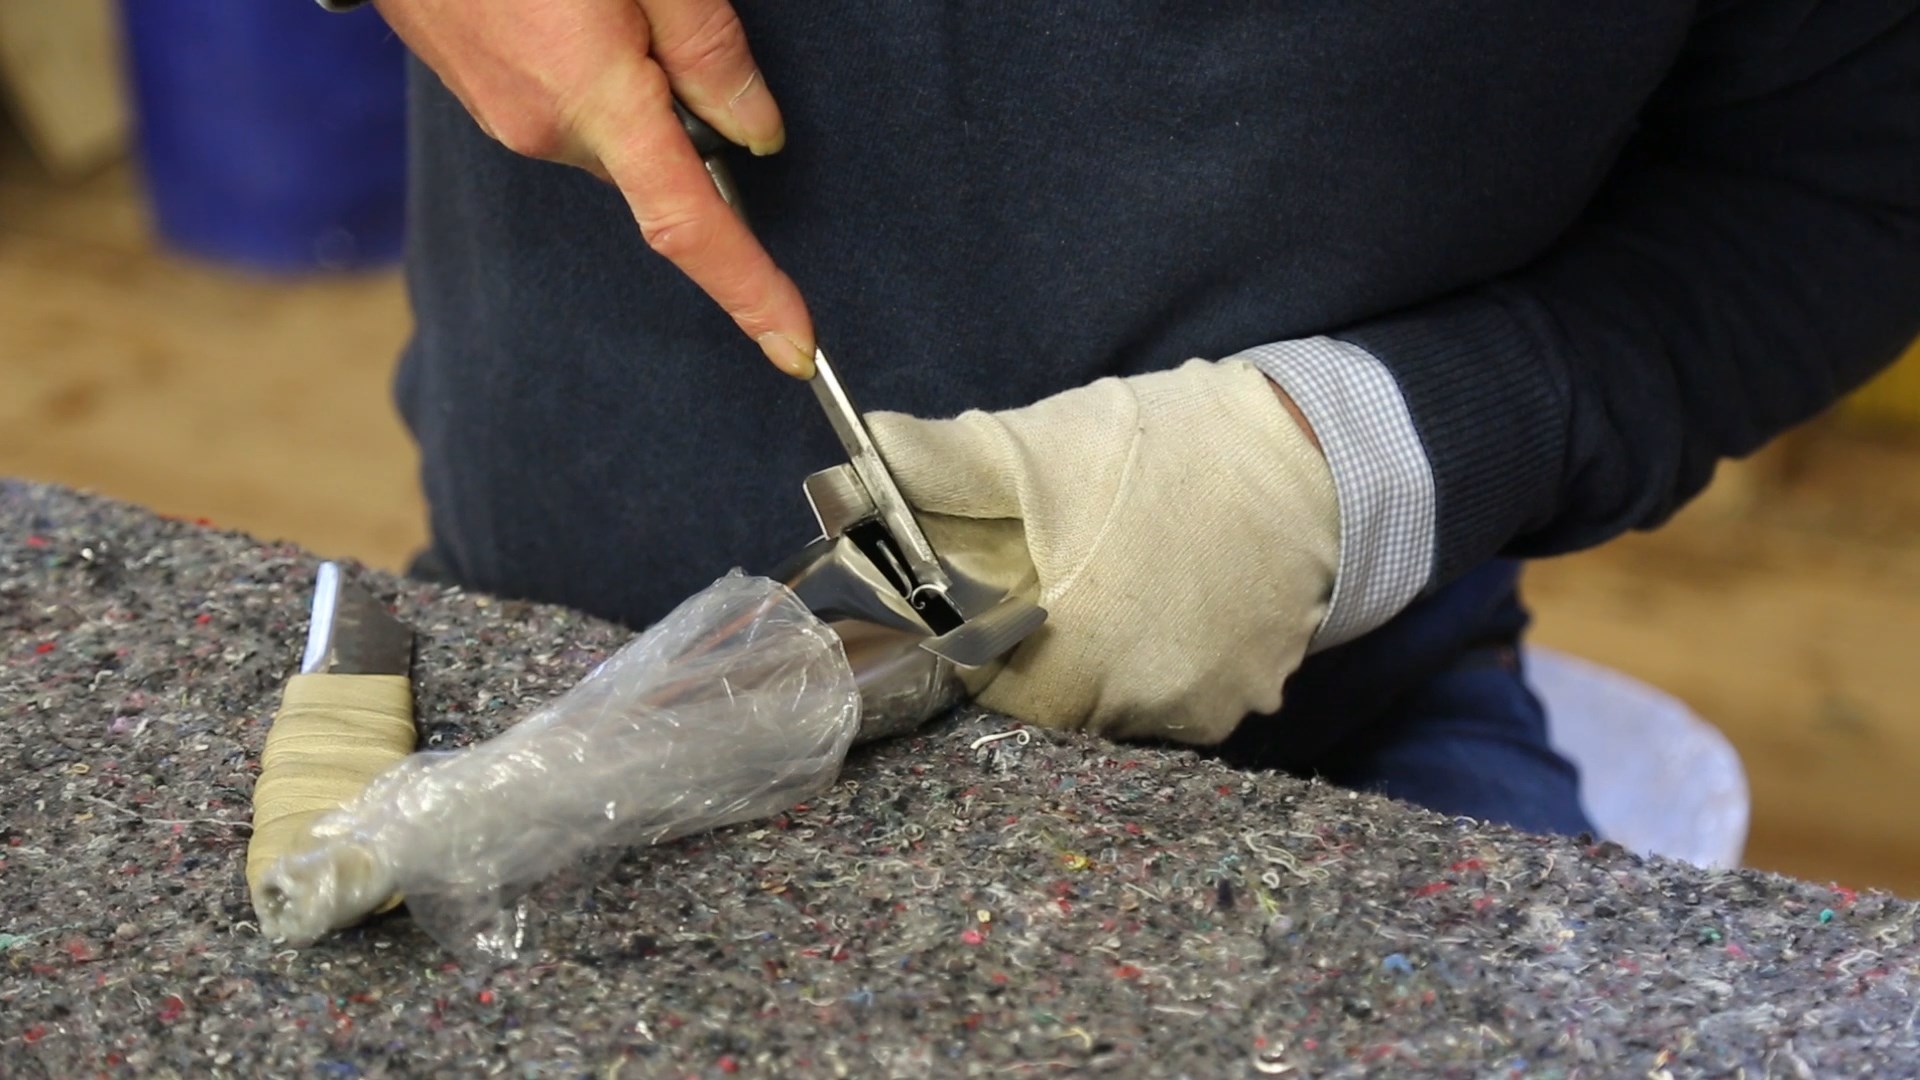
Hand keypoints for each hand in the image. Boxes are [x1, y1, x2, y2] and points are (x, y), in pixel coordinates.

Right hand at [373, 0, 816, 375]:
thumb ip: (708, 46)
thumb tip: (758, 130)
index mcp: (595, 101)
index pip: (690, 225)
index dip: (751, 291)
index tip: (793, 345)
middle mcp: (546, 130)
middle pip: (659, 162)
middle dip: (687, 113)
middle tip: (662, 17)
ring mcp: (508, 119)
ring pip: (617, 131)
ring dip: (637, 82)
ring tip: (602, 0)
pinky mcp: (487, 100)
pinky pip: (572, 110)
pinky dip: (596, 74)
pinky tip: (571, 8)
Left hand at [868, 359, 1339, 744]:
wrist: (1314, 455)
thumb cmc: (1167, 448)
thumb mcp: (1050, 443)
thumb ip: (949, 462)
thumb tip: (868, 445)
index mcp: (1073, 648)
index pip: (996, 690)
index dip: (987, 647)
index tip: (1000, 604)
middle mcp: (1137, 699)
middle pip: (1061, 705)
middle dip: (1050, 655)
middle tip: (1068, 588)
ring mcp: (1201, 706)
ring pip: (1122, 708)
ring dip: (1111, 666)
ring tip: (1125, 592)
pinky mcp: (1250, 701)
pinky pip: (1184, 702)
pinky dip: (1169, 666)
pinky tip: (1175, 607)